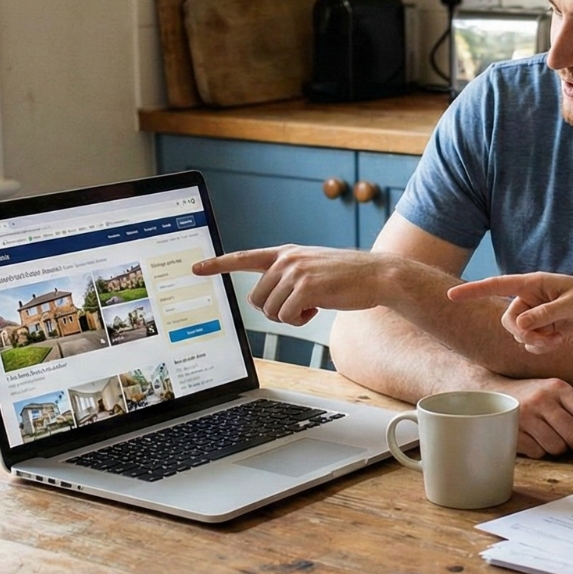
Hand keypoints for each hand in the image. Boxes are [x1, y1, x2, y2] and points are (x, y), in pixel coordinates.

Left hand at [193, 246, 396, 325]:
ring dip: (290, 316)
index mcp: (285, 253)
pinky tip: (319, 308)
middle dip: (275, 310)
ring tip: (314, 304)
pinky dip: (301, 320)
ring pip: (270, 311)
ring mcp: (295, 271)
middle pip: (256, 299)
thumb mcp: (313, 268)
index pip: (243, 257)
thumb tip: (267, 300)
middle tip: (300, 306)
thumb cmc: (347, 278)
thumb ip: (288, 275)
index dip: (217, 264)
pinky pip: (286, 316)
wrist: (378, 276)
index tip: (195, 267)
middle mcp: (286, 259)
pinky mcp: (306, 287)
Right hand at [448, 273, 572, 352]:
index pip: (498, 285)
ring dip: (534, 341)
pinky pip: (531, 343)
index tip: (451, 296)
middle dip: (521, 333)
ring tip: (556, 338)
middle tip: (541, 339)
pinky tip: (560, 341)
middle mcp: (531, 298)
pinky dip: (542, 346)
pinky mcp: (544, 328)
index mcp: (533, 283)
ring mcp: (537, 314)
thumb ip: (545, 314)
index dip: (473, 291)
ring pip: (518, 334)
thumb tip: (520, 324)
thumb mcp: (572, 305)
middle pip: (507, 320)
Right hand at [493, 375, 572, 457]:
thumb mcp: (559, 395)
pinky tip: (535, 439)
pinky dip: (541, 451)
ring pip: (558, 448)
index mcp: (559, 387)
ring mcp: (525, 416)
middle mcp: (542, 399)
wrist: (494, 393)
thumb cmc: (535, 396)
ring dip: (559, 449)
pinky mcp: (512, 431)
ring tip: (551, 437)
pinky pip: (539, 453)